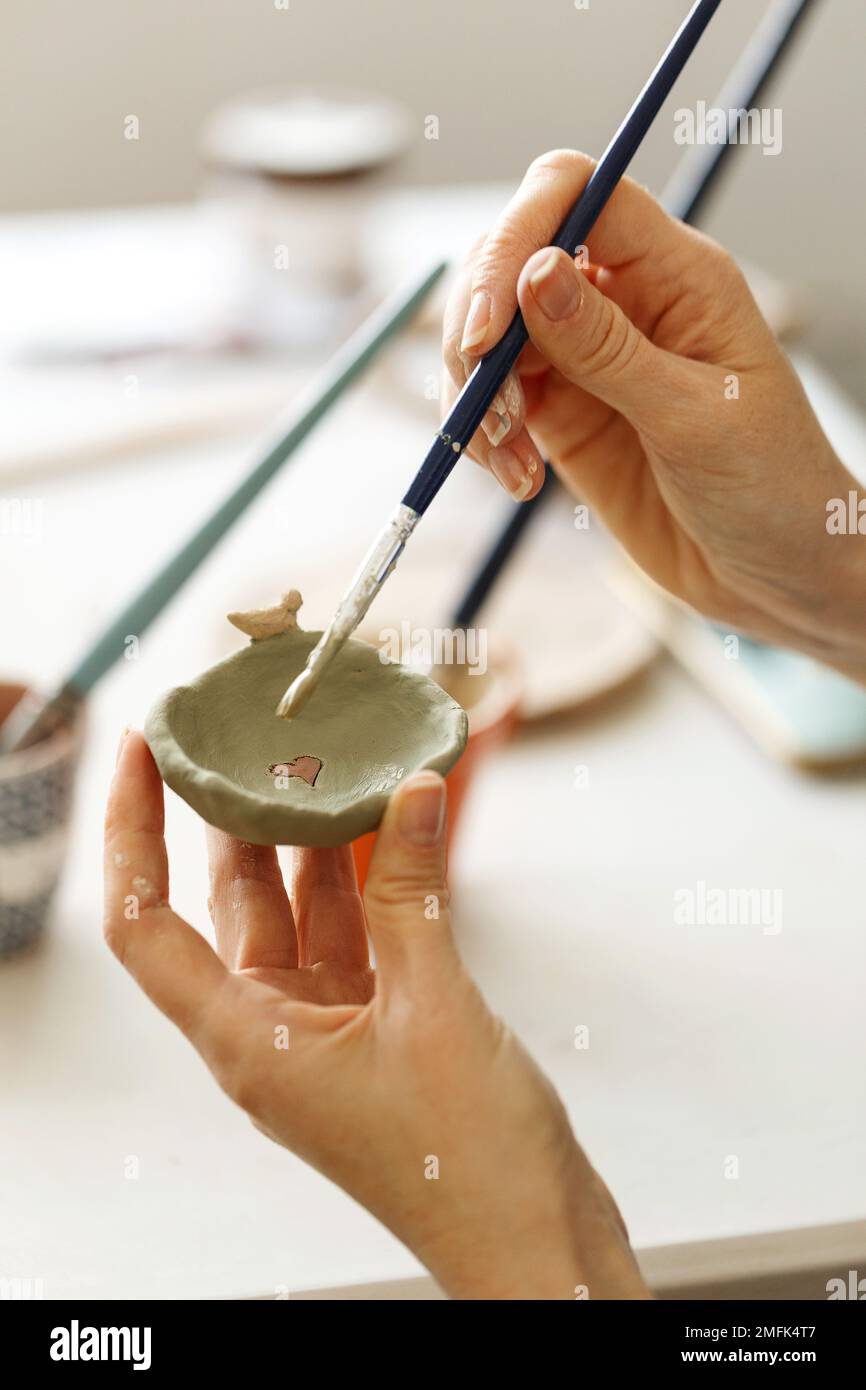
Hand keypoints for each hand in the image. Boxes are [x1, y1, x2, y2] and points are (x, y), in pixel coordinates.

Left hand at [104, 730, 647, 1300]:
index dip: (130, 834)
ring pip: (298, 912)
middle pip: (226, 905)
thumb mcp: (434, 1008)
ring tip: (314, 759)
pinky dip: (372, 878)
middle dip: (228, 816)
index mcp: (249, 1044)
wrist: (535, 1241)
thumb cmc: (469, 1165)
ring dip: (307, 840)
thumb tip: (412, 792)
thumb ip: (414, 894)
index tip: (142, 754)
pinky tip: (389, 824)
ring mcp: (327, 1031)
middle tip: (240, 733)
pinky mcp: (380, 1028)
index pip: (145, 927)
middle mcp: (273, 1035)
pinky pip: (359, 933)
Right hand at [443, 150, 865, 681]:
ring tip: (506, 455)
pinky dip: (484, 435)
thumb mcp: (693, 416)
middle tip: (487, 406)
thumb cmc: (770, 487)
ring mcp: (587, 357)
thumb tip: (535, 272)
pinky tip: (518, 481)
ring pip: (491, 331)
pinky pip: (495, 399)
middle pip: (513, 256)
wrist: (777, 573)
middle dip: (478, 324)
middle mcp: (625, 300)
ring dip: (474, 390)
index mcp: (677, 273)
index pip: (577, 194)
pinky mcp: (563, 415)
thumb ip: (608, 349)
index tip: (489, 327)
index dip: (519, 237)